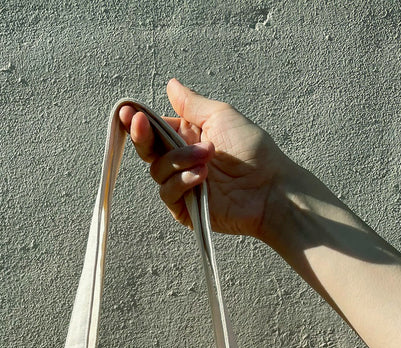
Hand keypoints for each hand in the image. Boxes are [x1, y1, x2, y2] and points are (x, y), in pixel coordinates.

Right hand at [119, 78, 292, 238]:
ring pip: (158, 171)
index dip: (140, 122)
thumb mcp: (221, 116)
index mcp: (188, 138)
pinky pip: (168, 194)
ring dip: (179, 160)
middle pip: (148, 150)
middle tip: (140, 124)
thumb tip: (171, 85)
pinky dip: (182, 182)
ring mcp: (182, 186)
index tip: (130, 112)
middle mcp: (182, 161)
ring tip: (208, 156)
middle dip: (142, 136)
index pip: (155, 129)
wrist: (270, 188)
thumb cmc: (253, 152)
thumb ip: (191, 104)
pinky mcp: (185, 209)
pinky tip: (202, 176)